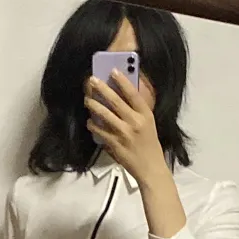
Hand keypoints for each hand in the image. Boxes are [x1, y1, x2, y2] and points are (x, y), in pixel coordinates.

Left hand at [84, 72, 168, 190]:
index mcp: (146, 115)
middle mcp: (135, 122)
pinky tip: (90, 121)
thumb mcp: (148, 124)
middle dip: (102, 89)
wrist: (150, 167)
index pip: (133, 94)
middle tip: (92, 80)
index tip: (113, 71)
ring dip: (93, 105)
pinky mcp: (115, 144)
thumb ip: (136, 111)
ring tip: (87, 100)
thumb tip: (121, 96)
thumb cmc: (149, 144)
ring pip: (104, 114)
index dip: (122, 81)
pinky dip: (93, 125)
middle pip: (116, 101)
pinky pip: (100, 131)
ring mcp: (124, 133)